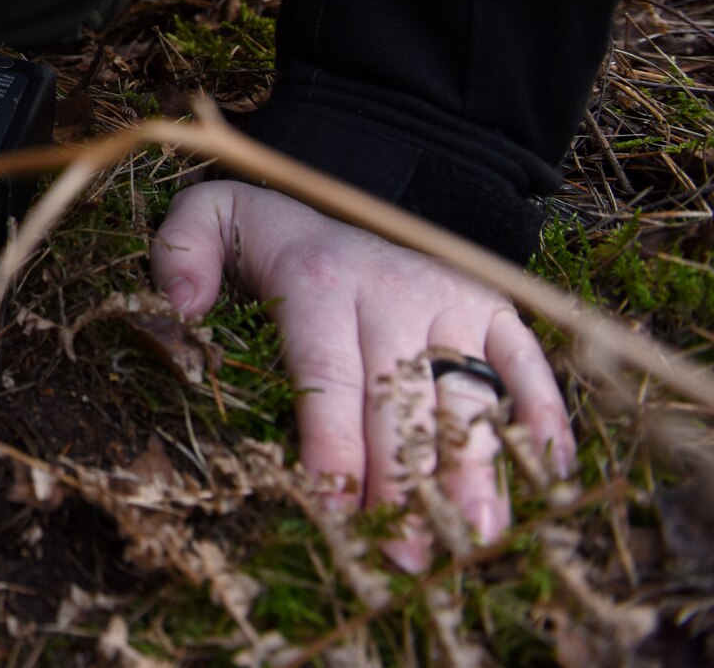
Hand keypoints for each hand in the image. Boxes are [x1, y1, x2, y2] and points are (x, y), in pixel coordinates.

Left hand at [151, 181, 574, 568]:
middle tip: (402, 551)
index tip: (334, 504)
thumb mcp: (212, 214)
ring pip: (467, 394)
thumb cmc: (275, 227)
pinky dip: (543, 416)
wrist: (358, 177)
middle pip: (400, 400)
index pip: (328, 370)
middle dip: (402, 481)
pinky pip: (526, 364)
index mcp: (319, 280)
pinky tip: (545, 475)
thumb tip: (182, 308)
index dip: (333, 440)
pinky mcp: (493, 308)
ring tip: (474, 536)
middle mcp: (392, 291)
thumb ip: (183, 253)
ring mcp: (451, 300)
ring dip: (474, 469)